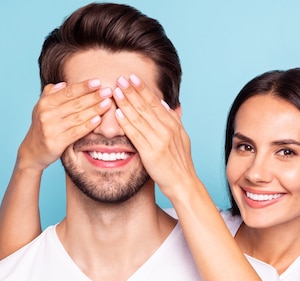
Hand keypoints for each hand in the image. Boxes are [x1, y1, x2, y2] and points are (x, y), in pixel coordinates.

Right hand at [17, 79, 112, 171]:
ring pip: (77, 117)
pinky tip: (98, 120)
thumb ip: (51, 94)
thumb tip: (64, 83)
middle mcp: (46, 114)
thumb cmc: (41, 127)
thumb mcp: (42, 108)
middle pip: (75, 104)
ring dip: (94, 109)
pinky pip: (76, 132)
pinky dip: (88, 126)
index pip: (67, 92)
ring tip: (108, 103)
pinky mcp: (56, 142)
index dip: (83, 86)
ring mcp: (51, 129)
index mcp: (45, 103)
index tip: (97, 81)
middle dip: (93, 97)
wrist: (32, 151)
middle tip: (108, 91)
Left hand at [112, 74, 198, 199]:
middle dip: (132, 91)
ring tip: (116, 91)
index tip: (132, 78)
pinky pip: (136, 135)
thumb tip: (164, 103)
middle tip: (120, 78)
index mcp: (173, 125)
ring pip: (139, 118)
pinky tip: (118, 113)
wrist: (183, 183)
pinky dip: (126, 123)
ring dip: (126, 103)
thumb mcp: (181, 137)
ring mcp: (159, 141)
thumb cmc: (180, 162)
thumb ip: (173, 119)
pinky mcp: (150, 153)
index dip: (143, 89)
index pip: (156, 102)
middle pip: (146, 107)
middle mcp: (167, 130)